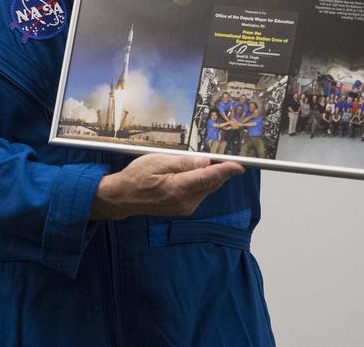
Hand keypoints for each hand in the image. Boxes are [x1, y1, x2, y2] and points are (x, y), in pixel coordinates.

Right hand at [90, 153, 243, 220]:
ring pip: (207, 188)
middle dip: (218, 169)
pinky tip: (193, 173)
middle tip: (220, 155)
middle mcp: (186, 202)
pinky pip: (200, 192)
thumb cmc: (137, 176)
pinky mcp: (184, 208)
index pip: (208, 178)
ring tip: (201, 162)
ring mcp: (186, 207)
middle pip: (211, 183)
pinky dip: (202, 182)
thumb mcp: (157, 161)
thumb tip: (205, 162)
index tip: (239, 165)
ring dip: (209, 175)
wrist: (124, 197)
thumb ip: (183, 163)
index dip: (225, 170)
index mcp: (179, 188)